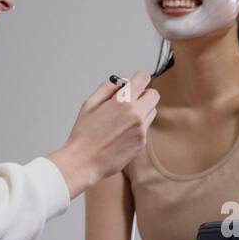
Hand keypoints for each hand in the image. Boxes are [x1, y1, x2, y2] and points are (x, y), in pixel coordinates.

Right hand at [48, 70, 159, 197]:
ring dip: (142, 110)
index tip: (134, 83)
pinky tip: (121, 132)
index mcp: (123, 102)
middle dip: (144, 94)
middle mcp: (136, 115)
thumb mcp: (89, 103)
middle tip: (131, 100)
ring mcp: (141, 130)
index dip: (138, 79)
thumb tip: (120, 84)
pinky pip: (145, 128)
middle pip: (154, 95)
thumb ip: (107, 88)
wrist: (84, 161)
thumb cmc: (84, 134)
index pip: (144, 78)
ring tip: (123, 119)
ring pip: (151, 111)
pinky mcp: (141, 143)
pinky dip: (137, 127)